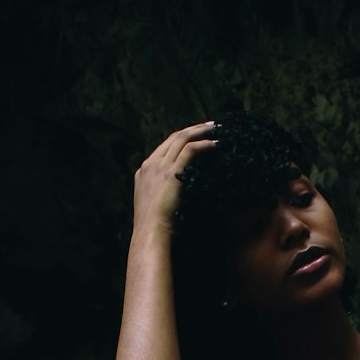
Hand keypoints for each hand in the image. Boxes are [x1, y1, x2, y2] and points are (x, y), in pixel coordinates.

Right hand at [132, 122, 216, 236]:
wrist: (150, 233)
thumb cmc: (156, 229)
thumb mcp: (156, 207)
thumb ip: (164, 195)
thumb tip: (180, 196)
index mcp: (144, 171)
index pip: (165, 147)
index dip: (181, 139)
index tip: (196, 136)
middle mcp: (150, 164)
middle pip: (173, 138)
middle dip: (193, 129)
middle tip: (209, 126)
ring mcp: (159, 167)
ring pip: (181, 138)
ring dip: (200, 131)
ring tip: (215, 129)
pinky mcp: (170, 172)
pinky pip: (190, 150)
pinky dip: (203, 145)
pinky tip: (215, 145)